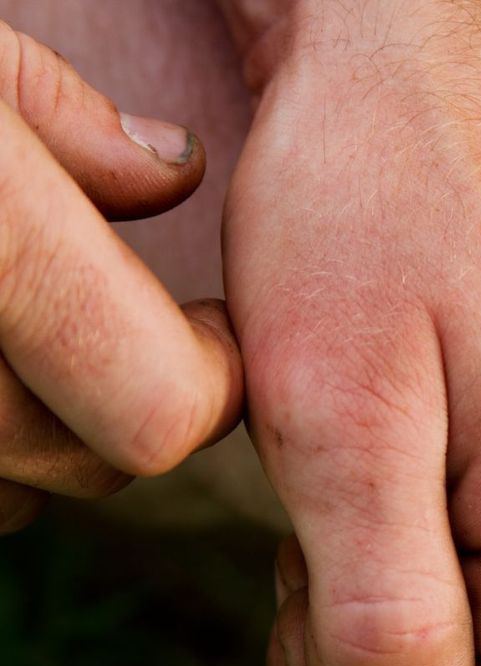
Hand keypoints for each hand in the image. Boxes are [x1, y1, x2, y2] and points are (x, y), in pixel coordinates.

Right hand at [0, 22, 243, 531]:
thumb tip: (171, 171)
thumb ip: (54, 112)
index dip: (212, 376)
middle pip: (89, 463)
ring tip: (34, 335)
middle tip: (122, 322)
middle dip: (129, 402)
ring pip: (14, 490)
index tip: (210, 327)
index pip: (163, 407)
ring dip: (53, 429)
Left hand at [221, 2, 480, 665]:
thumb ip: (384, 622)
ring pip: (478, 637)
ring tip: (339, 463)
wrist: (425, 65)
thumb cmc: (370, 208)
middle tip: (309, 516)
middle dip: (364, 652)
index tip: (302, 604)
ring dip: (378, 595)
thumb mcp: (342, 420)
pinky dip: (407, 546)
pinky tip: (379, 446)